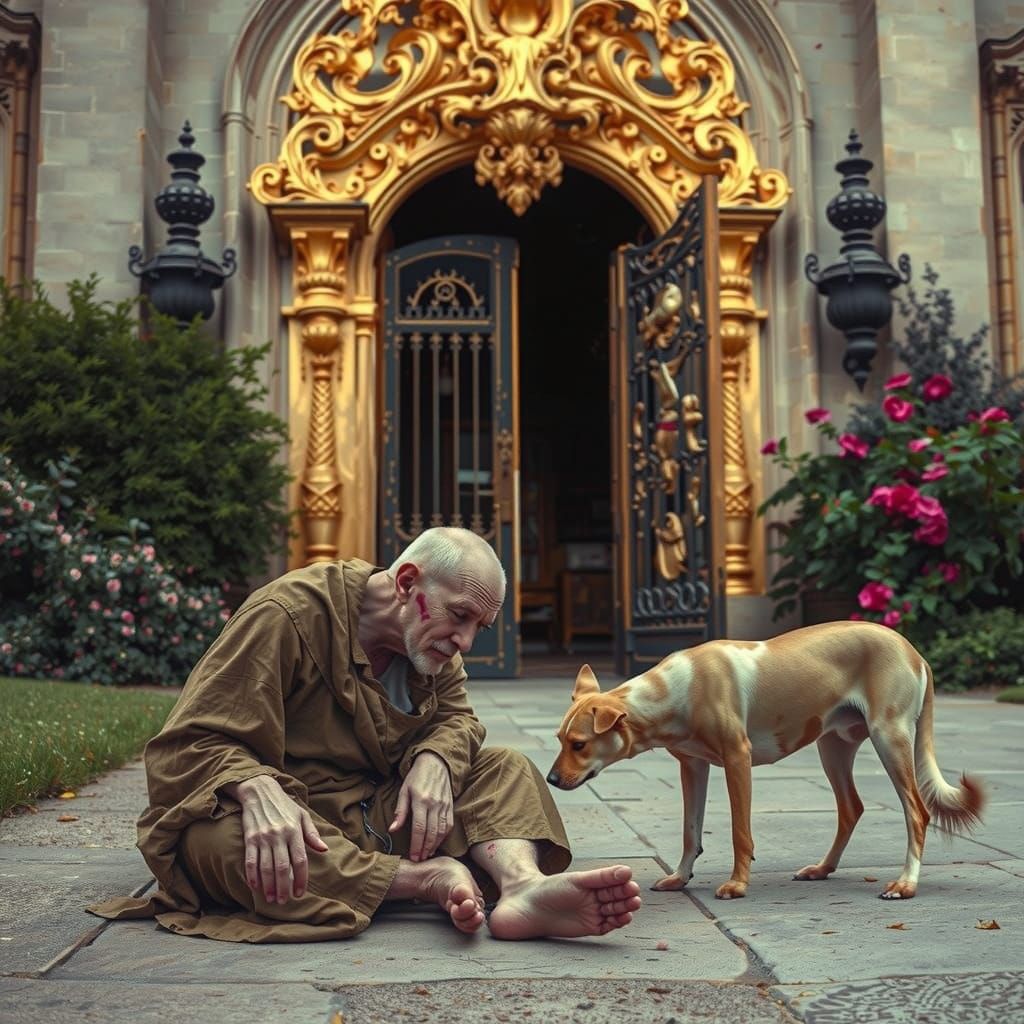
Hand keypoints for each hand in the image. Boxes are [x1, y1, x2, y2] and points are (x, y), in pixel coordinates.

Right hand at [229, 775, 328, 904]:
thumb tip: (324, 850)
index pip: (300, 860)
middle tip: (284, 901)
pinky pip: (250, 861)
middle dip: (284, 888)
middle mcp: (279, 835)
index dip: (301, 879)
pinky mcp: (250, 838)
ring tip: (271, 899)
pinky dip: (252, 877)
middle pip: (283, 868)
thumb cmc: (284, 805)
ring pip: (266, 868)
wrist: (260, 791)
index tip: (300, 893)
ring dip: (269, 887)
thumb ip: (312, 834)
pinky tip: (255, 887)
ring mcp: (263, 838)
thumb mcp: (302, 815)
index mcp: (295, 831)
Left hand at [389, 752, 453, 861]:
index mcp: (420, 800)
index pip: (419, 828)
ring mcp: (444, 805)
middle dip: (425, 849)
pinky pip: (448, 825)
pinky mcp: (450, 806)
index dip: (416, 845)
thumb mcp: (404, 791)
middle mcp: (434, 804)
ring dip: (434, 845)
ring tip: (427, 854)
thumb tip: (392, 830)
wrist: (436, 762)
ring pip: (441, 831)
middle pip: (431, 833)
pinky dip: (443, 837)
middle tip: (419, 860)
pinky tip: (437, 843)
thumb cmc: (416, 776)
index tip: (413, 857)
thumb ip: (400, 811)